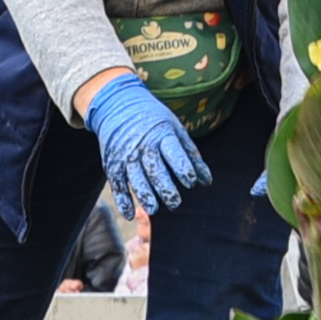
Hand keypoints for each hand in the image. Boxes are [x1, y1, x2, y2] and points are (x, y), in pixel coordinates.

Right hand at [82, 76, 206, 209]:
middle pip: (154, 169)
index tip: (190, 182)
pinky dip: (122, 200)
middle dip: (164, 187)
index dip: (182, 167)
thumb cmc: (153, 120)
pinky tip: (129, 214)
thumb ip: (191, 155)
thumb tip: (207, 181)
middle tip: (175, 203)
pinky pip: (117, 184)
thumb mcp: (175, 129)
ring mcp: (126, 155)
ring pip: (135, 178)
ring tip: (154, 210)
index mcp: (161, 135)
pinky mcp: (112, 164)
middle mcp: (142, 146)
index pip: (173, 153)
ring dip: (144, 195)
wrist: (117, 105)